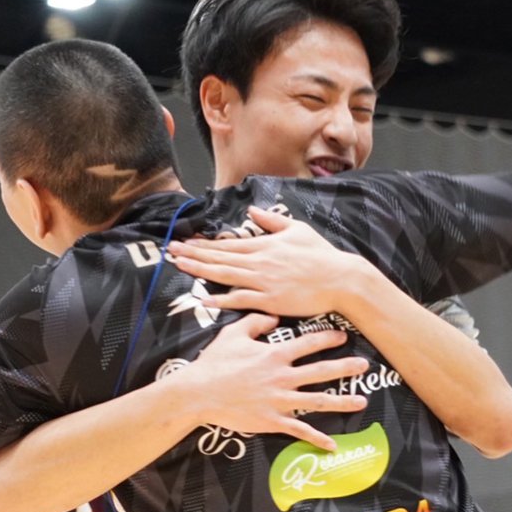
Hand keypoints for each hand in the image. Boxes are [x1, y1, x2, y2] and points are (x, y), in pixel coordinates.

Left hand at [167, 206, 371, 315]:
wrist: (340, 279)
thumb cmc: (321, 255)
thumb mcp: (298, 229)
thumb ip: (272, 221)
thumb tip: (253, 211)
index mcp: (264, 245)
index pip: (227, 244)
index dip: (203, 244)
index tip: (185, 242)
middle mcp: (259, 262)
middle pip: (219, 258)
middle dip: (193, 254)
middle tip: (171, 251)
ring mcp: (263, 282)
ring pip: (225, 275)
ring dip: (200, 270)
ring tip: (179, 265)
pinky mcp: (270, 300)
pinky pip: (241, 299)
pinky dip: (222, 298)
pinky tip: (204, 297)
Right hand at [176, 313, 368, 450]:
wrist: (198, 392)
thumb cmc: (215, 362)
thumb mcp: (233, 334)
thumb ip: (256, 322)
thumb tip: (275, 318)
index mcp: (274, 355)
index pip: (308, 344)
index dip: (327, 339)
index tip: (343, 336)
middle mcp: (282, 377)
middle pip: (321, 371)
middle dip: (345, 368)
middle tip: (365, 365)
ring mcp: (279, 400)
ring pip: (317, 401)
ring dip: (341, 402)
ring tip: (361, 402)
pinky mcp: (272, 421)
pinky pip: (299, 430)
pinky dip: (316, 438)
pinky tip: (333, 445)